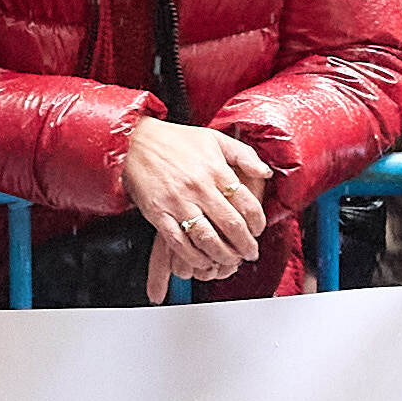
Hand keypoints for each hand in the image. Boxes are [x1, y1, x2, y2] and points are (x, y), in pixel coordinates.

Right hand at [120, 117, 272, 282]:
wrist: (135, 141)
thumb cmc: (177, 140)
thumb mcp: (215, 138)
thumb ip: (244, 155)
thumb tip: (266, 172)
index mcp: (215, 169)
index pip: (247, 204)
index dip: (257, 223)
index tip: (258, 230)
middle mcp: (198, 187)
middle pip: (231, 225)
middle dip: (245, 245)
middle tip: (250, 253)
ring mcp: (177, 202)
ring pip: (207, 239)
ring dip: (223, 256)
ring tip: (230, 261)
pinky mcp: (158, 214)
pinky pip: (179, 243)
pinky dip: (194, 257)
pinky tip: (203, 261)